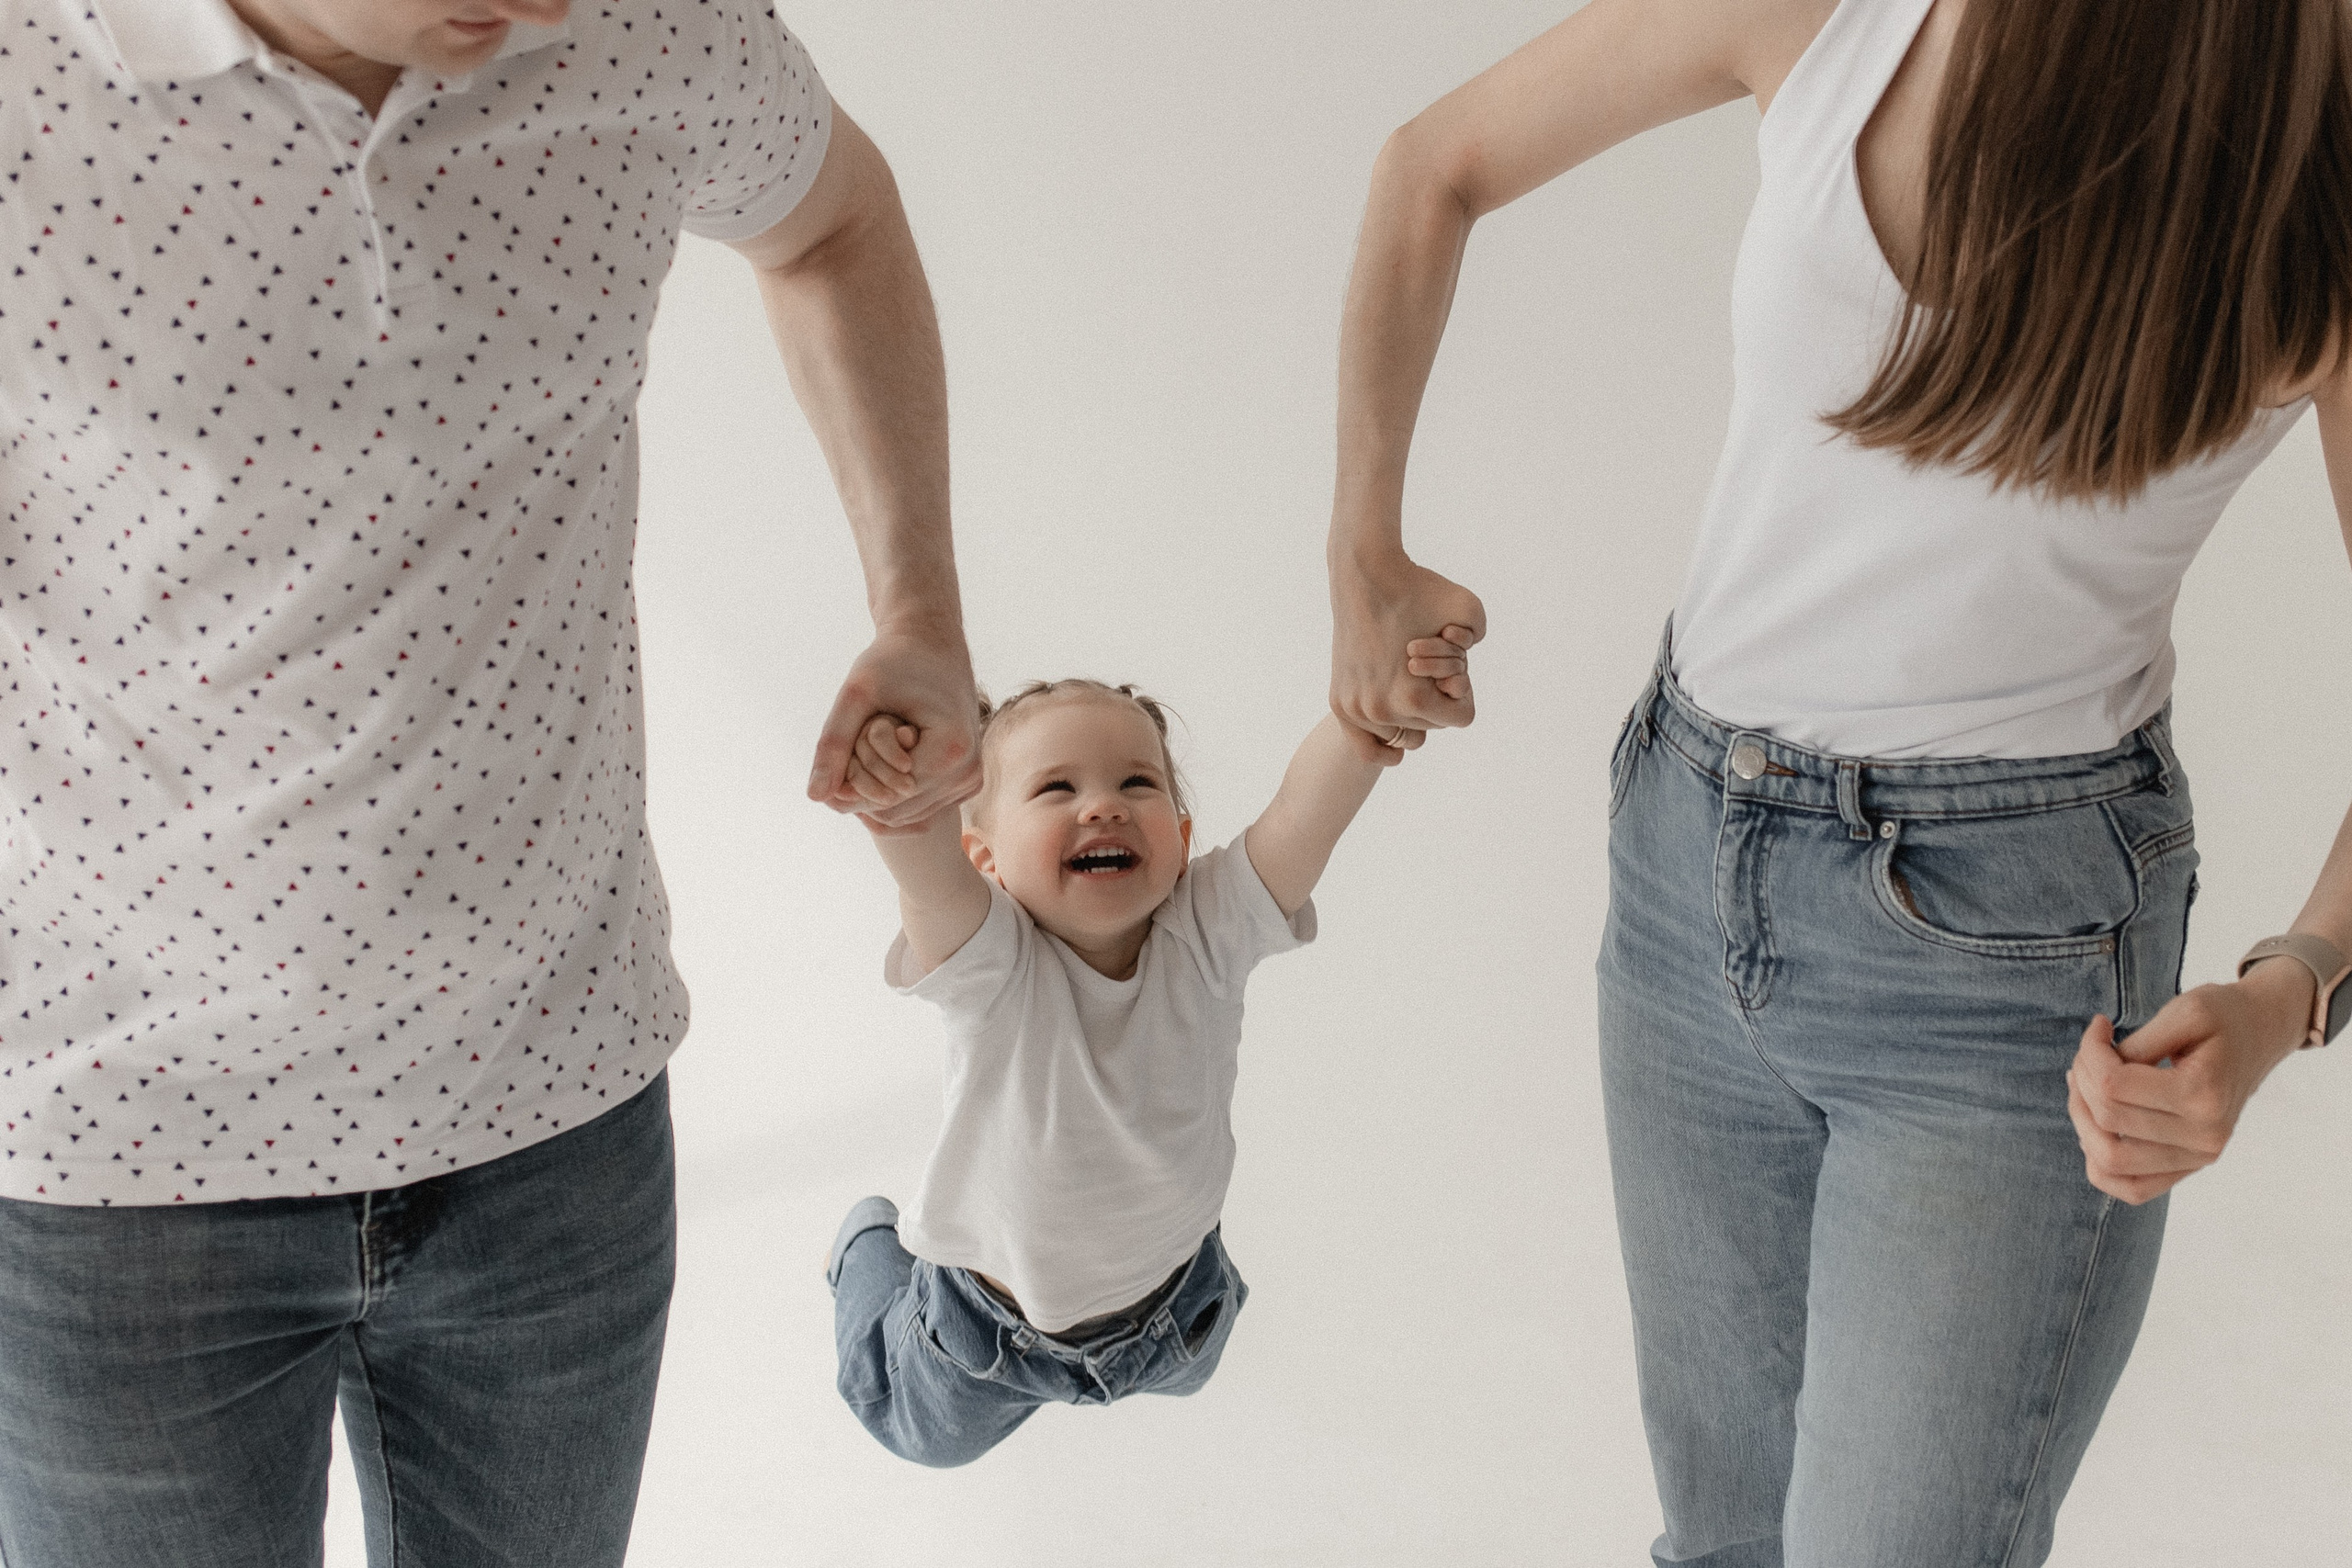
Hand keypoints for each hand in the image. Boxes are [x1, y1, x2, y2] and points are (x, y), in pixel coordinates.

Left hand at [808, 625, 980, 827]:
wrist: (933, 644)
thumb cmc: (893, 661)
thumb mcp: (856, 694)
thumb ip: (834, 743)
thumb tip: (814, 796)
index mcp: (951, 752)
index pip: (885, 797)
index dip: (851, 780)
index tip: (845, 740)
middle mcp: (968, 773)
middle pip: (894, 810)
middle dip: (863, 784)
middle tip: (854, 740)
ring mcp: (970, 781)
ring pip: (904, 814)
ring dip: (876, 787)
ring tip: (870, 744)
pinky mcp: (966, 782)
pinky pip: (918, 806)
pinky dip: (892, 788)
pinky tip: (882, 756)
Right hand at [1330, 550, 1486, 760]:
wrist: (1364, 574)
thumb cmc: (1420, 589)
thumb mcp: (1472, 609)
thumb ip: (1480, 641)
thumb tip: (1459, 678)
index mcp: (1415, 698)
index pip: (1462, 717)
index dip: (1463, 690)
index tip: (1451, 666)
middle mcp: (1382, 711)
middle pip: (1431, 727)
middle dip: (1435, 699)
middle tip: (1422, 663)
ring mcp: (1356, 709)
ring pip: (1401, 735)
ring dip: (1411, 714)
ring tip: (1405, 678)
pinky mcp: (1339, 702)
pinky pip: (1365, 746)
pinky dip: (1383, 747)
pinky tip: (1396, 750)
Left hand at [2064, 963, 2309, 1203]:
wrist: (2261, 1035)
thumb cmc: (2221, 1018)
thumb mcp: (2183, 1012)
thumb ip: (2138, 1045)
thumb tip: (2096, 1073)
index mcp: (2203, 1094)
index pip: (2111, 1085)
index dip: (2089, 1051)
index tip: (2100, 1026)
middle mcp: (2204, 1136)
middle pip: (2106, 1118)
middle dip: (2083, 1079)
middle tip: (2091, 1051)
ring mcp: (2198, 1158)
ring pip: (2108, 1159)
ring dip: (2082, 1119)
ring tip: (2086, 1085)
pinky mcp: (2189, 1168)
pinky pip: (2131, 1189)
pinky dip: (2100, 1165)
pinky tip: (2095, 1126)